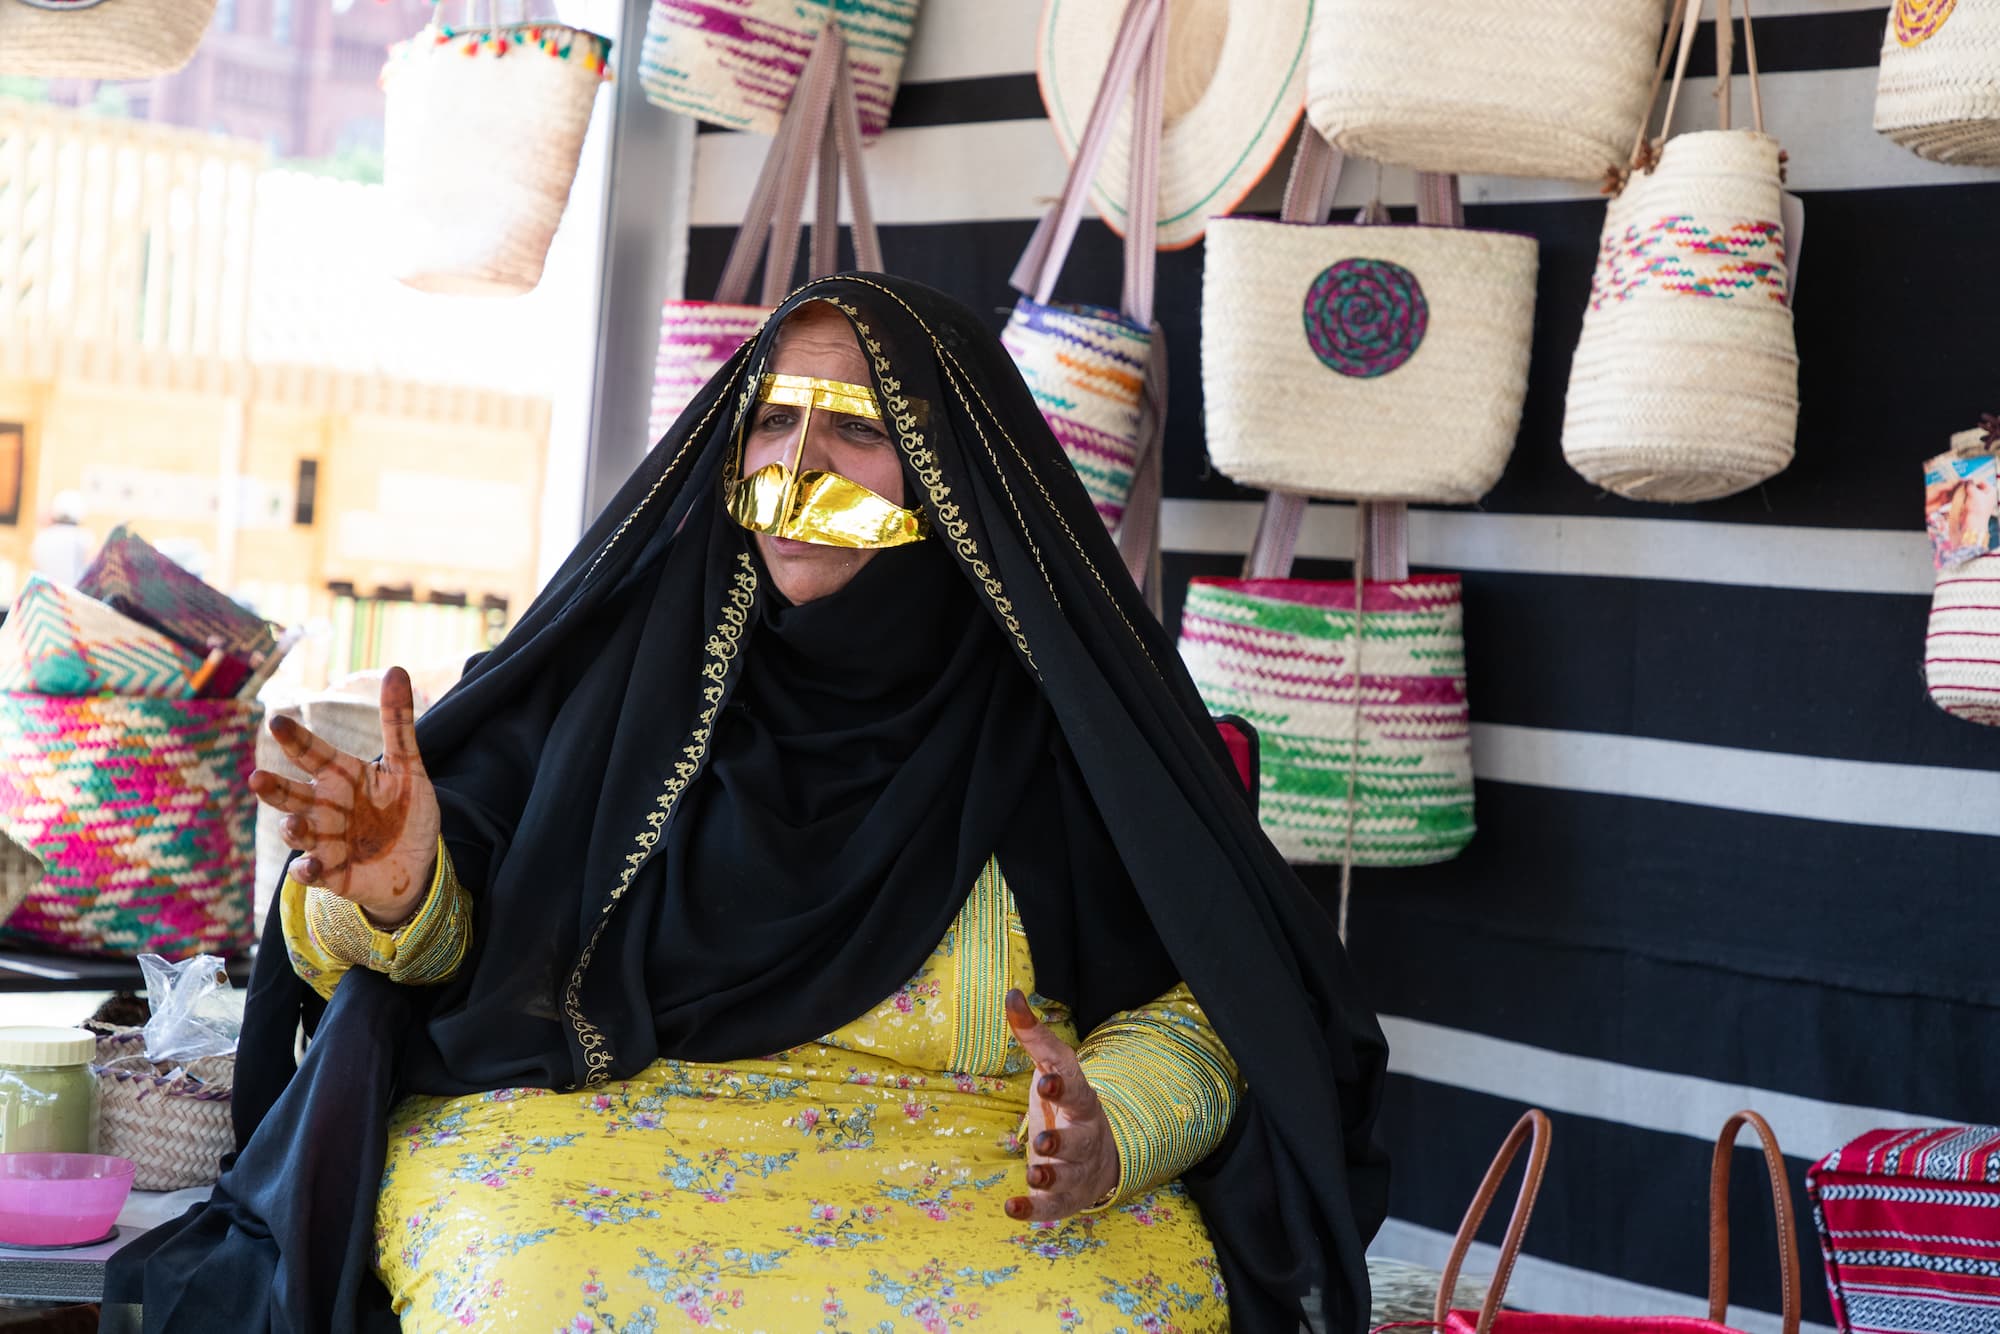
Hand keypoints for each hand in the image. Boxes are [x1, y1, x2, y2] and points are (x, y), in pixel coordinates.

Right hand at [248, 666, 440, 928]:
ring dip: (292, 828)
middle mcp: (325, 806)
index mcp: (341, 776)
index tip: (277, 720)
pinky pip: (312, 871)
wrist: (418, 863)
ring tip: (293, 823)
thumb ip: (398, 722)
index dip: (296, 739)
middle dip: (274, 788)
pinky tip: (311, 866)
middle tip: (257, 778)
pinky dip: (308, 869)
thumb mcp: (408, 766)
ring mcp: (325, 840)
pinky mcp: (332, 872)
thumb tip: (396, 669)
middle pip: (291, 794)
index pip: (313, 753)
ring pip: (297, 831)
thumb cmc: (405, 811)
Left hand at [1002, 988, 1118, 1221]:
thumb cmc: (1069, 1104)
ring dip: (1050, 1175)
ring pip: (1068, 1176)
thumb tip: (1011, 994)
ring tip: (1034, 1172)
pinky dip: (1033, 1210)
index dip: (1062, 1087)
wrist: (1101, 1157)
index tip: (1046, 1081)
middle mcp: (1083, 1137)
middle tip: (1044, 1142)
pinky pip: (1051, 1206)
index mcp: (1081, 1102)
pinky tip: (1012, 1209)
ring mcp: (1076, 1170)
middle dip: (1061, 1142)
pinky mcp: (1063, 1197)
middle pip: (1077, 1141)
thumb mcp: (1056, 1070)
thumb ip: (1034, 1037)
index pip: (1076, 1091)